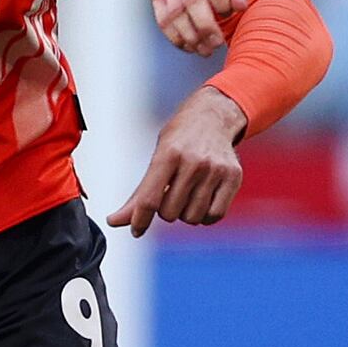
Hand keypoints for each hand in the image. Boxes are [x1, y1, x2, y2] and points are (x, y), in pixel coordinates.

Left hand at [106, 88, 248, 232]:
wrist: (213, 117)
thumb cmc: (178, 140)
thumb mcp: (156, 157)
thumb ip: (139, 193)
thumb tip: (114, 222)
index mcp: (168, 154)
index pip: (149, 199)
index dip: (140, 220)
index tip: (137, 230)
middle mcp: (193, 162)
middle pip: (169, 213)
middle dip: (165, 210)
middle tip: (171, 192)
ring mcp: (215, 169)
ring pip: (192, 217)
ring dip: (185, 213)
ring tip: (187, 194)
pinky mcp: (233, 176)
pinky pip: (214, 215)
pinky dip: (205, 216)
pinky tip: (202, 201)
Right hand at [151, 0, 251, 53]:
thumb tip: (239, 7)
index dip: (222, 4)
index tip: (228, 15)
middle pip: (192, 0)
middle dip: (205, 26)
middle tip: (216, 43)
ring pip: (175, 13)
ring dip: (190, 36)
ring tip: (204, 50)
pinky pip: (163, 20)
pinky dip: (175, 38)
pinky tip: (189, 46)